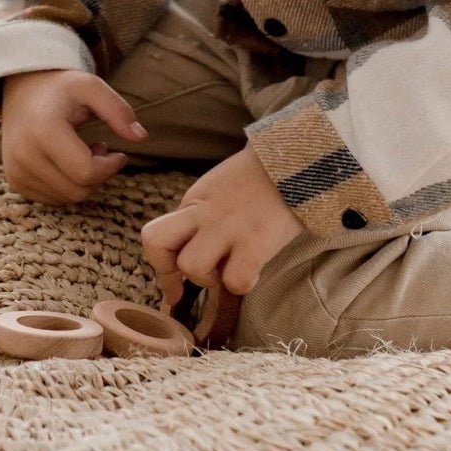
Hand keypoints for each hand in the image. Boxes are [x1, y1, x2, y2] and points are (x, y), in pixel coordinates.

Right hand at [0, 69, 147, 205]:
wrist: (22, 90)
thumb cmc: (62, 89)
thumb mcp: (91, 87)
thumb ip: (118, 110)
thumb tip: (141, 137)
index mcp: (44, 131)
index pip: (87, 172)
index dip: (110, 166)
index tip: (117, 151)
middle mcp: (24, 155)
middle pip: (78, 190)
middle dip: (98, 174)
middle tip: (99, 148)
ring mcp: (16, 171)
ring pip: (67, 198)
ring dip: (83, 181)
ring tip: (82, 152)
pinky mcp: (15, 181)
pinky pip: (53, 199)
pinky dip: (67, 185)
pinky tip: (66, 162)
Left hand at [140, 143, 305, 307]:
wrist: (297, 161)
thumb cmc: (258, 181)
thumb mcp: (216, 191)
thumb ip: (199, 218)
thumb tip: (186, 256)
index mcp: (194, 202)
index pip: (153, 236)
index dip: (160, 267)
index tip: (174, 288)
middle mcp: (204, 213)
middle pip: (159, 247)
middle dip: (175, 271)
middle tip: (203, 275)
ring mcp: (228, 227)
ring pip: (192, 267)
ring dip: (210, 278)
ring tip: (232, 267)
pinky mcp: (256, 242)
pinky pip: (235, 280)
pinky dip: (243, 283)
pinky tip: (254, 269)